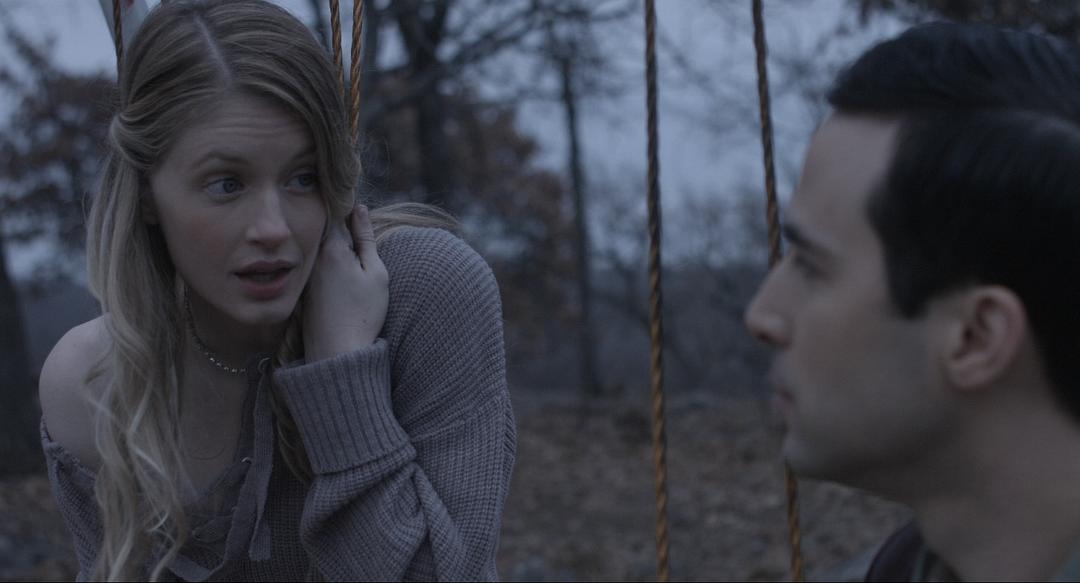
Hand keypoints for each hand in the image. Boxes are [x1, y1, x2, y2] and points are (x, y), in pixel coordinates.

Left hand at [303, 205, 388, 362]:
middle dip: (341, 227)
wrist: (338, 352)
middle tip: (358, 235)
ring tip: (351, 266)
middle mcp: (314, 258)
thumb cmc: (363, 313)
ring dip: (335, 248)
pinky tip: (341, 285)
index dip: (349, 208)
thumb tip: (360, 209)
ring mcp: (307, 275)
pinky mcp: (305, 290)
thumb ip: (366, 238)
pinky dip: (329, 267)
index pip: (337, 213)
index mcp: (332, 249)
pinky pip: (317, 267)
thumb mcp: (376, 273)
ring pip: (321, 250)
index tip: (358, 208)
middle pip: (327, 231)